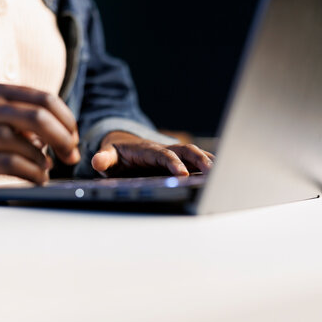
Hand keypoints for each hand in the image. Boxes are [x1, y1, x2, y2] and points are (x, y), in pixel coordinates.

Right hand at [0, 84, 79, 189]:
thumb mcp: (13, 125)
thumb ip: (42, 129)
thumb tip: (72, 146)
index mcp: (1, 93)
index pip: (46, 100)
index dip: (67, 121)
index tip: (74, 140)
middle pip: (36, 117)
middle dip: (62, 138)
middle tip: (71, 155)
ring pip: (20, 140)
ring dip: (42, 159)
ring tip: (47, 169)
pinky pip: (8, 163)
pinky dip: (30, 172)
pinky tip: (38, 178)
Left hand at [91, 131, 213, 176]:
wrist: (123, 145)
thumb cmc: (117, 154)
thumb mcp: (108, 156)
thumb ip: (104, 159)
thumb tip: (96, 162)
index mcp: (148, 150)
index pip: (163, 155)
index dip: (173, 163)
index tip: (183, 174)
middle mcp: (165, 150)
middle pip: (186, 150)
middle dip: (199, 160)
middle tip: (212, 172)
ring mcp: (174, 154)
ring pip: (196, 154)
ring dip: (210, 162)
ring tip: (225, 174)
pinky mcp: (180, 160)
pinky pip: (198, 160)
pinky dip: (211, 165)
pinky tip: (223, 175)